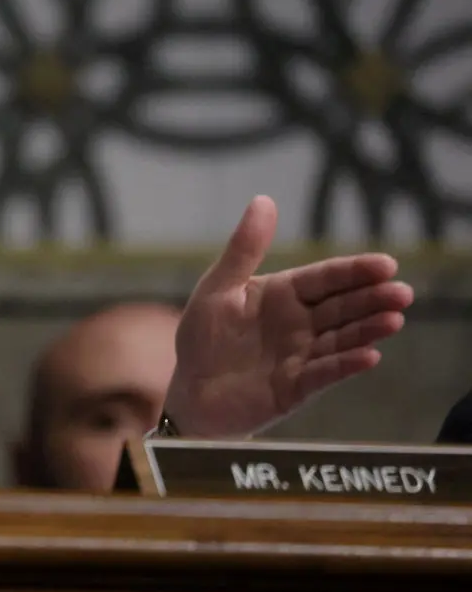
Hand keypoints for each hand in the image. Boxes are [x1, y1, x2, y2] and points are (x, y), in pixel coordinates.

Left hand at [164, 196, 413, 437]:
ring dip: (367, 330)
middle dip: (373, 299)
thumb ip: (243, 249)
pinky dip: (345, 365)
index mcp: (283, 294)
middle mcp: (299, 324)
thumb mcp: (218, 287)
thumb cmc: (202, 336)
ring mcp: (302, 356)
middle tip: (402, 292)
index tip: (386, 264)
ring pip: (340, 339)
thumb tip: (264, 199)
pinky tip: (369, 356)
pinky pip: (323, 374)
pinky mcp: (296, 388)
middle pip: (342, 307)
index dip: (354, 272)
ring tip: (393, 320)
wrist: (189, 391)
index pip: (325, 279)